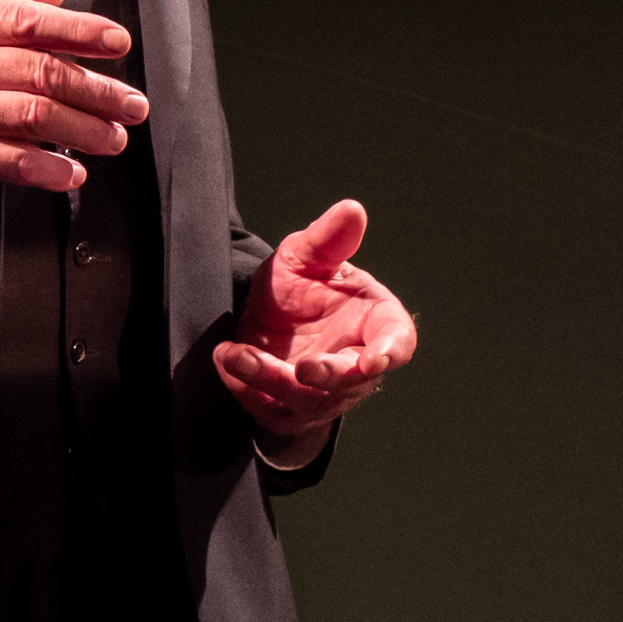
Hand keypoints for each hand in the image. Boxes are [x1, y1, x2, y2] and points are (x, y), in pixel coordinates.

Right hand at [0, 0, 146, 204]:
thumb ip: (6, 4)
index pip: (29, 20)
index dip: (80, 30)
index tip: (117, 43)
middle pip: (42, 71)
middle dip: (97, 89)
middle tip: (131, 103)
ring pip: (34, 116)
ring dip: (83, 130)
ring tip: (114, 138)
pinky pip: (10, 161)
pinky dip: (47, 169)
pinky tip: (71, 173)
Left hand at [212, 199, 416, 463]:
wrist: (265, 319)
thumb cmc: (301, 285)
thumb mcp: (306, 256)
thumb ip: (328, 239)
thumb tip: (351, 209)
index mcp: (375, 324)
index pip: (396, 343)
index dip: (390, 353)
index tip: (375, 360)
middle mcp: (355, 366)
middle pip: (350, 382)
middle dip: (328, 377)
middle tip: (304, 369)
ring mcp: (324, 395)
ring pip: (304, 399)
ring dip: (269, 379)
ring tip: (236, 354)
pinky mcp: (288, 412)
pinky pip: (269, 410)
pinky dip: (244, 388)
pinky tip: (225, 361)